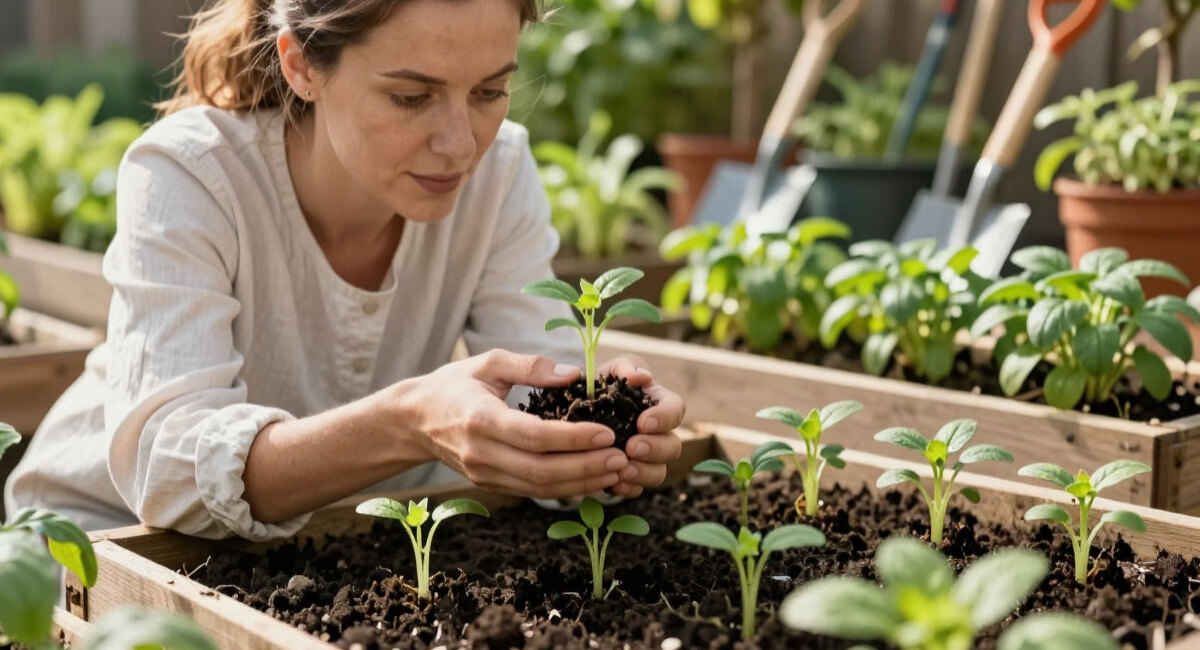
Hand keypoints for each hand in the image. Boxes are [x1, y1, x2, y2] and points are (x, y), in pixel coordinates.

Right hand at [391, 349, 628, 498]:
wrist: (413, 421)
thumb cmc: (454, 385)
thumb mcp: (487, 361)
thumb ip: (531, 366)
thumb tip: (574, 375)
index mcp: (480, 419)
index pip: (533, 436)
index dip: (573, 438)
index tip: (607, 432)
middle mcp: (481, 454)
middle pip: (541, 471)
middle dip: (586, 467)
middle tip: (621, 457)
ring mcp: (484, 475)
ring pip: (539, 488)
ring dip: (581, 483)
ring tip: (616, 471)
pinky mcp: (490, 485)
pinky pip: (533, 491)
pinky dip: (566, 489)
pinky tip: (593, 478)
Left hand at [598, 354, 684, 497]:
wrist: (575, 409)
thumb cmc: (600, 385)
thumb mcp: (610, 369)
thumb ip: (626, 367)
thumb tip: (641, 376)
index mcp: (658, 404)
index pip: (676, 410)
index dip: (665, 418)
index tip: (643, 422)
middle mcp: (658, 433)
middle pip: (673, 446)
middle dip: (655, 449)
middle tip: (631, 447)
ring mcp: (646, 458)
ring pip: (659, 471)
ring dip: (644, 472)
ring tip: (622, 470)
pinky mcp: (630, 475)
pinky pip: (638, 488)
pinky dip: (628, 488)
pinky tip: (613, 484)